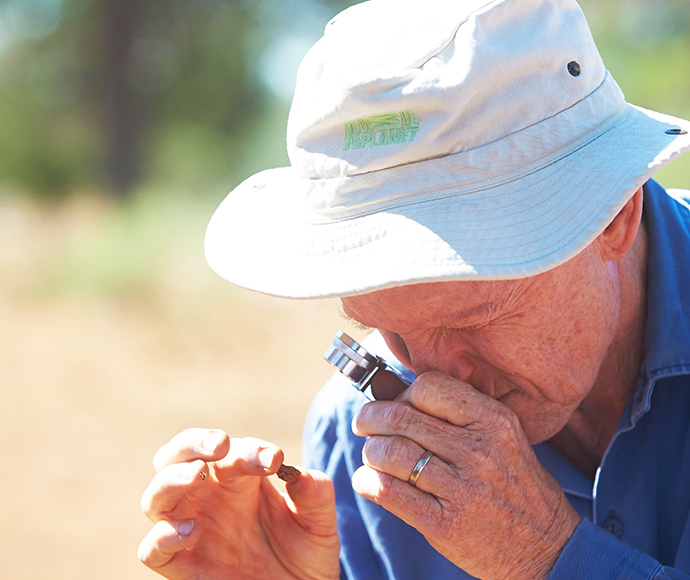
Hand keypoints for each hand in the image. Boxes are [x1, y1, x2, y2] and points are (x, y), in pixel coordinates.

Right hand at [138, 428, 339, 579]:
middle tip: (219, 444)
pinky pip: (152, 550)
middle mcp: (208, 498)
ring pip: (156, 496)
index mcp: (238, 478)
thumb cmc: (305, 553)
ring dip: (171, 479)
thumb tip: (299, 476)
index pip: (230, 451)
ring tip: (197, 475)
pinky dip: (163, 537)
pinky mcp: (182, 566)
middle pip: (176, 457)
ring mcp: (191, 529)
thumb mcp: (318, 522)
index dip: (249, 449)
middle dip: (191, 443)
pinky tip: (192, 530)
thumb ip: (315, 495)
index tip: (274, 459)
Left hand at [351, 372, 580, 579]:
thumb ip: (461, 413)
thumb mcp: (504, 437)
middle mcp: (478, 450)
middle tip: (364, 425)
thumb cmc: (516, 486)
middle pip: (401, 416)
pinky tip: (368, 482)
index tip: (395, 405)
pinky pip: (388, 491)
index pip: (428, 386)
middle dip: (371, 418)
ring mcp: (462, 488)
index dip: (402, 393)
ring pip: (389, 452)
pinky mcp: (444, 523)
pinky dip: (367, 482)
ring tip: (372, 457)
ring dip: (370, 452)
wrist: (548, 548)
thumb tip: (401, 391)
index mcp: (493, 420)